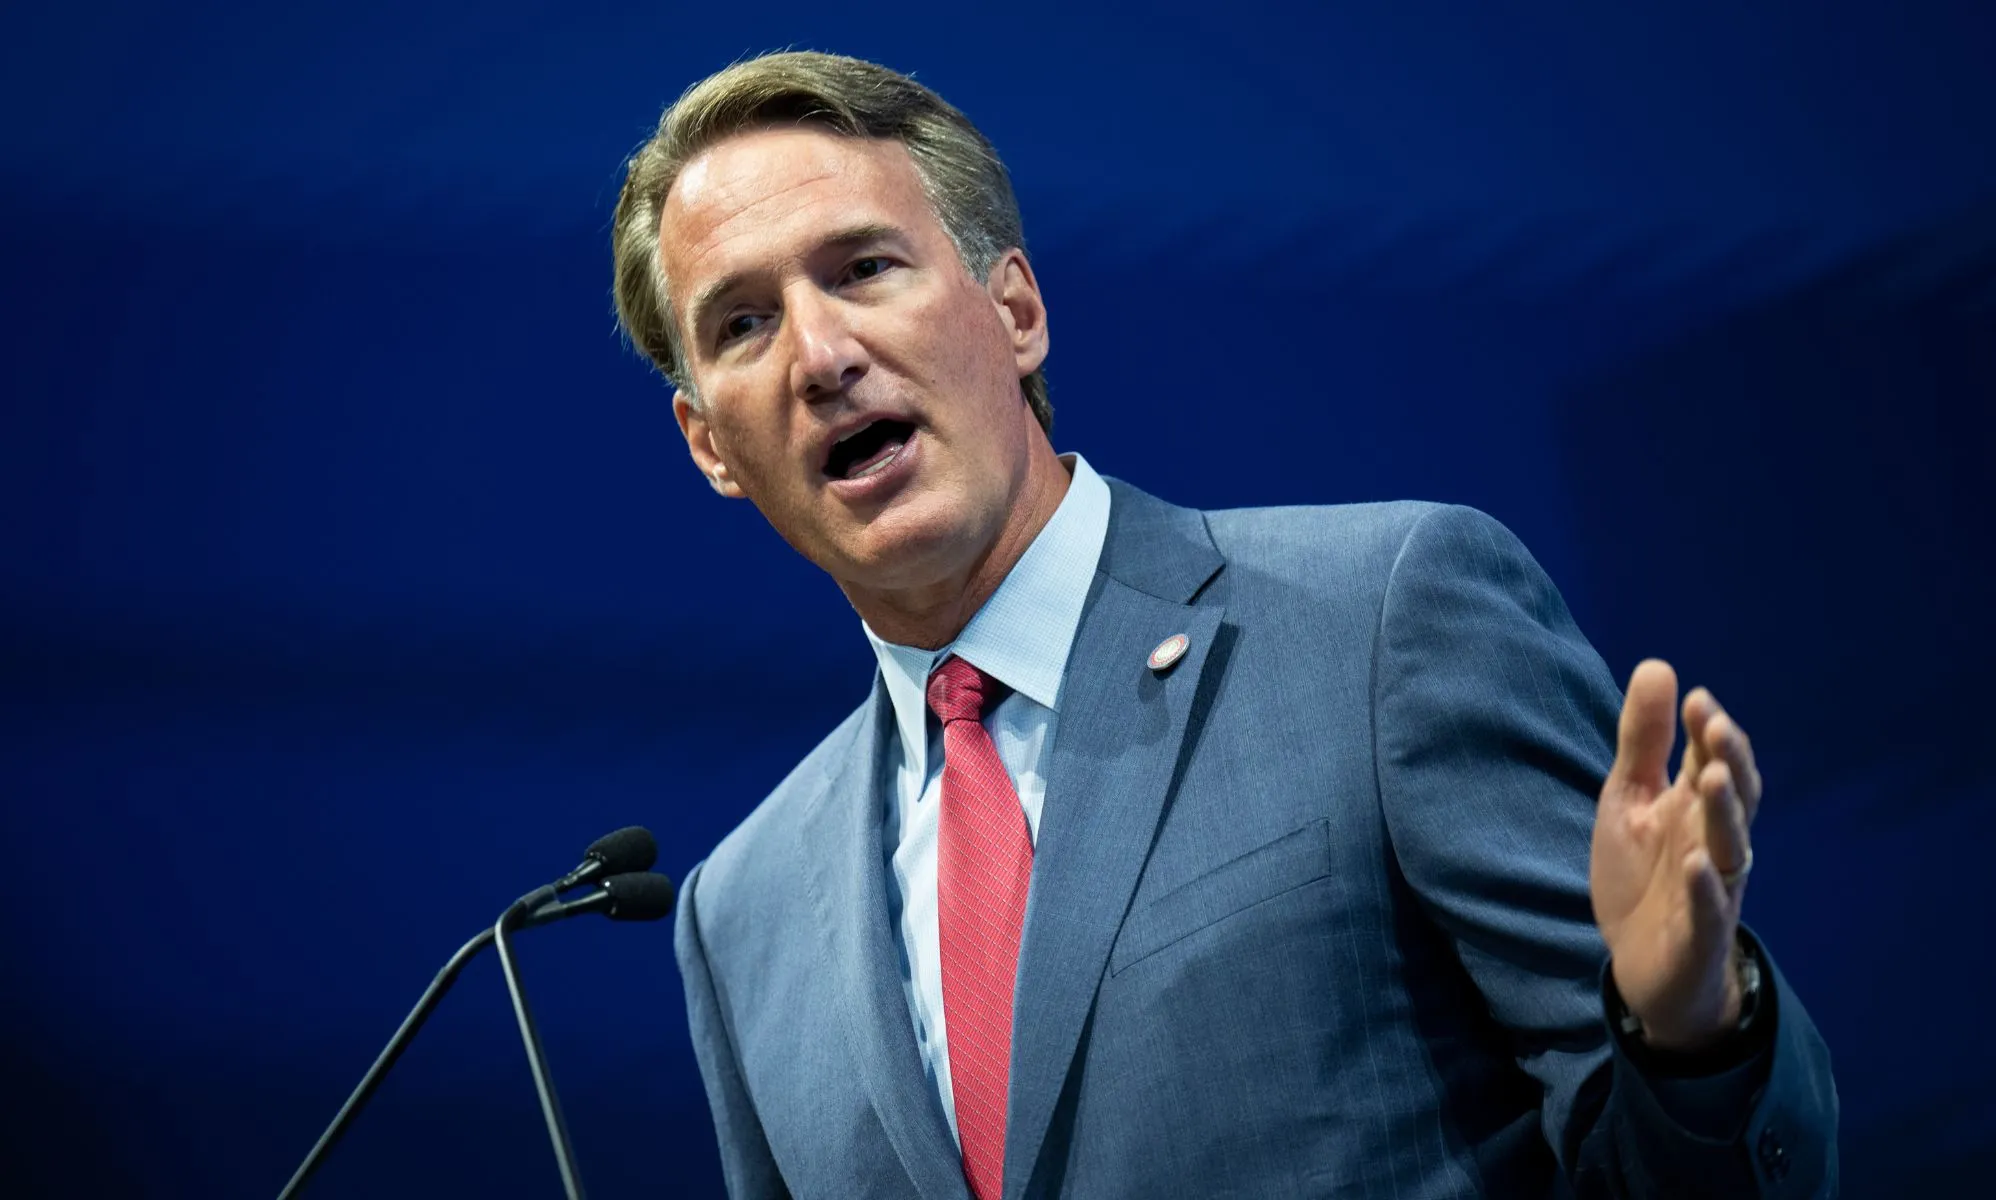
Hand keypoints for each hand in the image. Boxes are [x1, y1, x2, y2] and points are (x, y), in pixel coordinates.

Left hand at [1591, 659, 1762, 1050]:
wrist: (1644, 965)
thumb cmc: (1643, 873)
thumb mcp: (1630, 799)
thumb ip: (1643, 741)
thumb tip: (1658, 666)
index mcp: (1697, 807)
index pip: (1714, 760)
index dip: (1709, 732)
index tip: (1696, 698)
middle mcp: (1714, 841)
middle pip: (1734, 797)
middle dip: (1729, 760)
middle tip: (1716, 725)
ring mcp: (1712, 888)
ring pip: (1730, 847)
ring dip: (1725, 813)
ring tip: (1715, 778)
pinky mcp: (1699, 933)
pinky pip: (1709, 910)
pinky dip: (1706, 889)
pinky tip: (1698, 864)